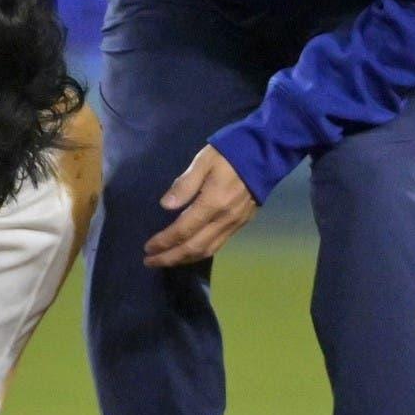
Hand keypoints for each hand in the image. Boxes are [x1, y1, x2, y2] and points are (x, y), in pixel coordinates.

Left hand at [144, 145, 256, 267]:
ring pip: (207, 250)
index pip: (183, 230)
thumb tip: (165, 206)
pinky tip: (189, 253)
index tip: (148, 247)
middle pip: (194, 247)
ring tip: (166, 261)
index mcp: (213, 202)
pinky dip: (200, 253)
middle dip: (170, 257)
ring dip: (184, 259)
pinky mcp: (241, 224)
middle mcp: (224, 219)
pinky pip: (218, 245)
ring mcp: (235, 224)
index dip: (164, 241)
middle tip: (150, 262)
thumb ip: (185, 184)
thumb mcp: (203, 161)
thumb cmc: (230, 152)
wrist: (266, 153)